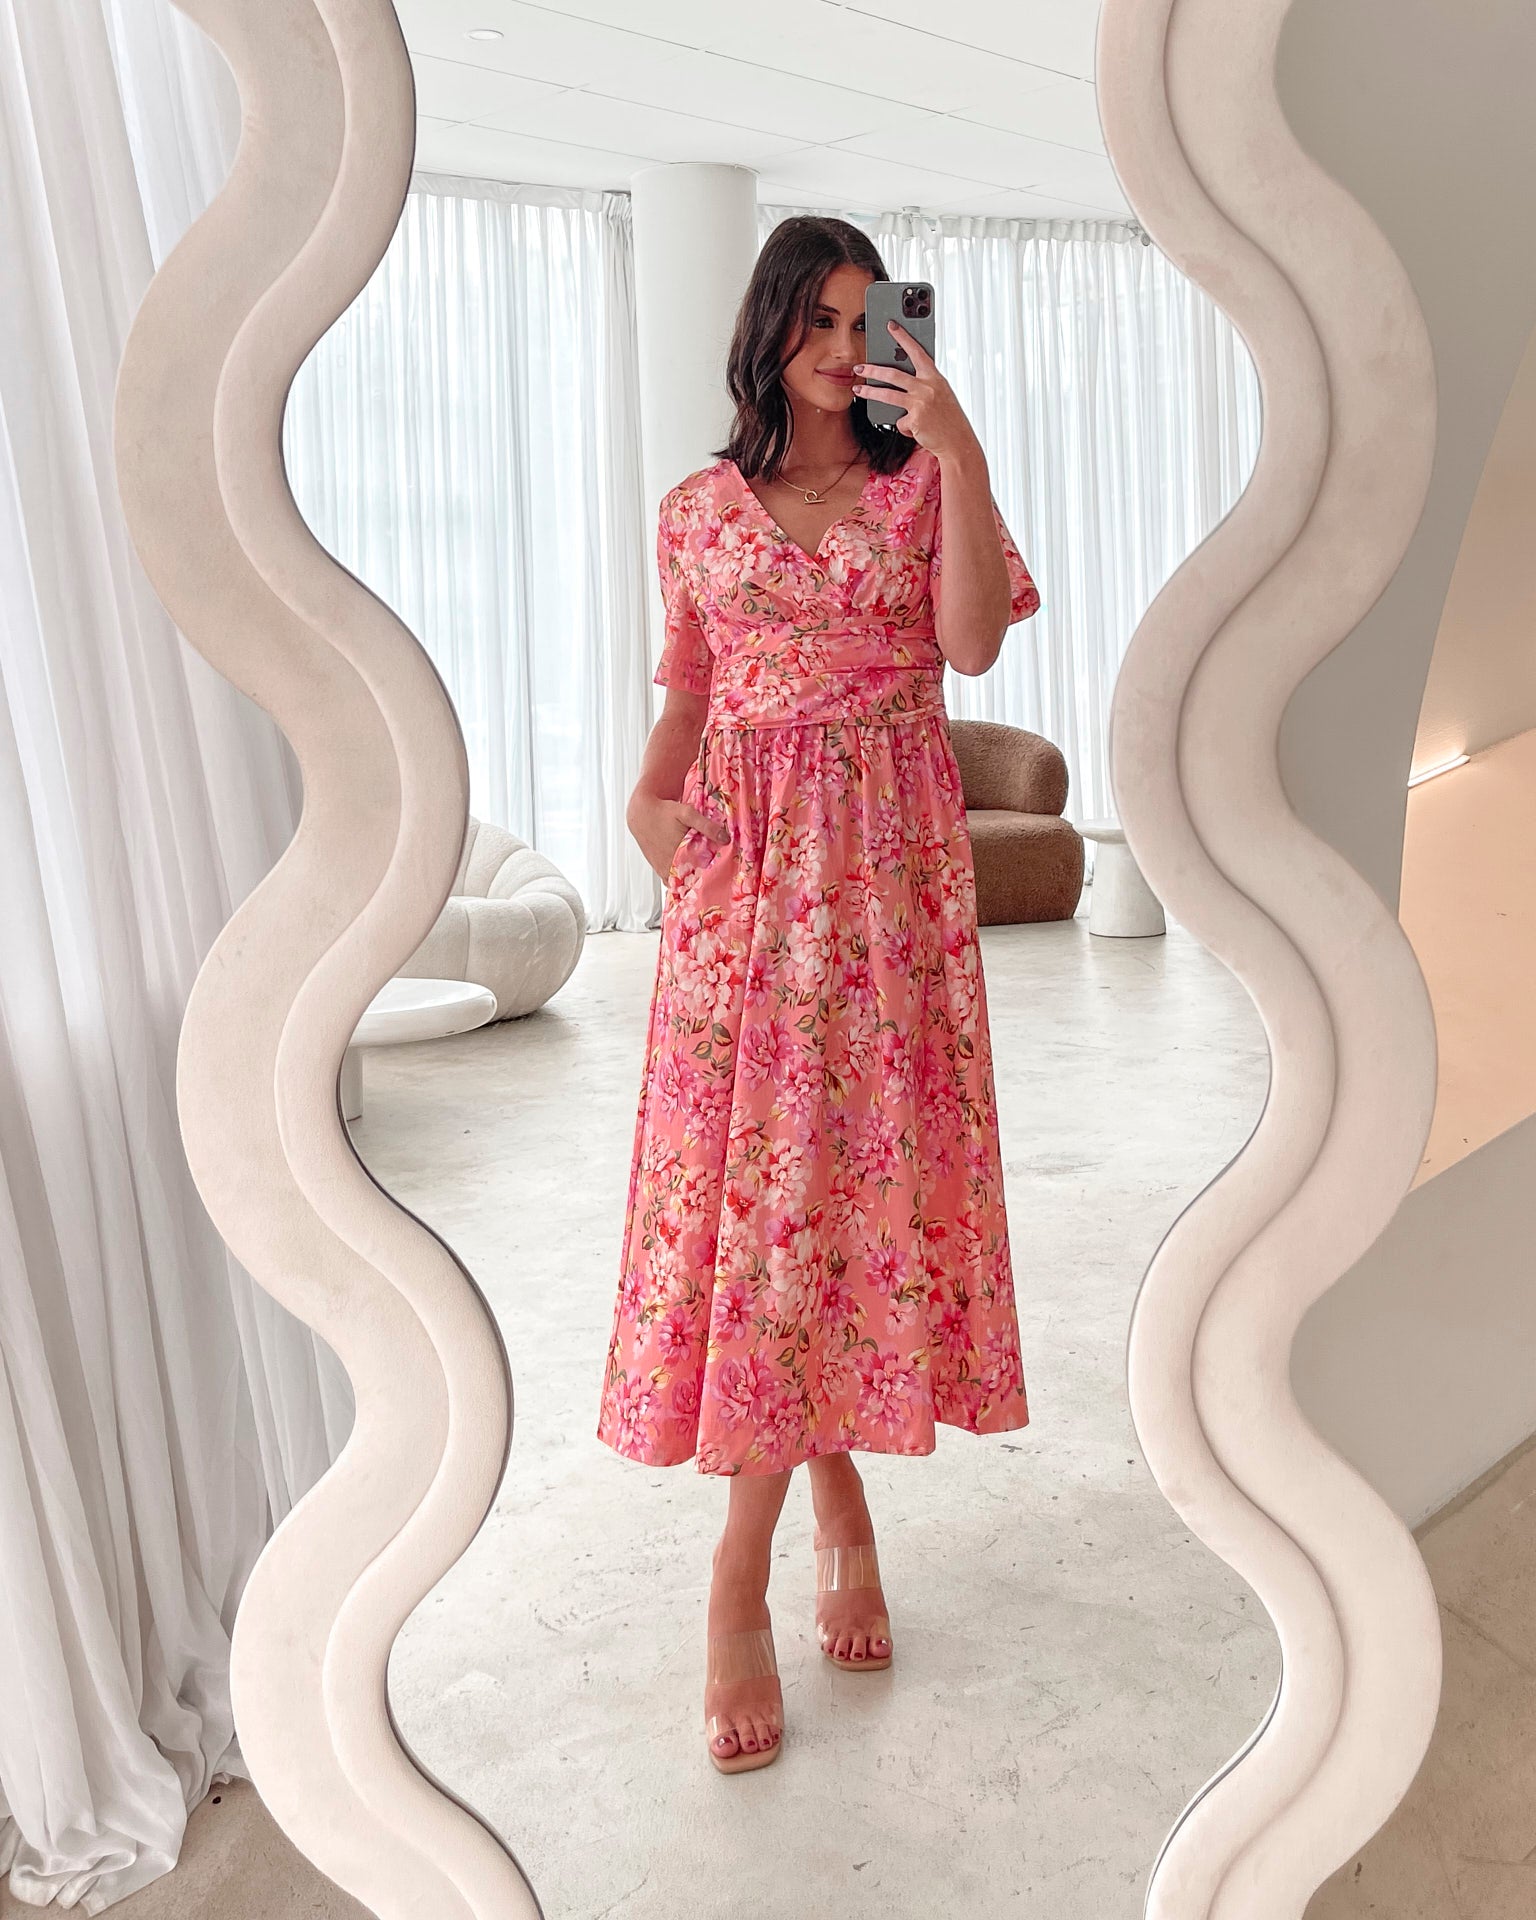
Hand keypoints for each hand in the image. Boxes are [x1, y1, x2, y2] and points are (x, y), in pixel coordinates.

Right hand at [628, 788, 730, 881]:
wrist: (641, 814)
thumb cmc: (664, 813)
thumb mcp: (687, 814)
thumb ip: (706, 826)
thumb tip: (725, 839)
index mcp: (679, 854)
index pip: (699, 876)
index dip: (710, 878)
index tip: (720, 879)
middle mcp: (669, 865)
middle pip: (690, 883)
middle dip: (702, 882)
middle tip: (714, 881)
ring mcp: (662, 869)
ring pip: (679, 884)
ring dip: (690, 883)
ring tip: (701, 880)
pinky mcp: (658, 869)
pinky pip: (670, 882)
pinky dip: (678, 882)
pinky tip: (687, 878)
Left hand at [853, 321, 981, 461]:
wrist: (958, 442)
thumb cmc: (949, 418)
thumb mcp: (940, 395)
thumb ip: (924, 385)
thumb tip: (900, 381)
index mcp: (935, 377)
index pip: (917, 352)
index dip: (903, 337)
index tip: (891, 325)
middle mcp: (927, 387)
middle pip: (893, 374)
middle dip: (873, 369)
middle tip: (859, 367)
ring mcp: (920, 403)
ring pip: (887, 395)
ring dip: (869, 392)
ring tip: (857, 390)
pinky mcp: (914, 420)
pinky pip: (899, 422)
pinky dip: (905, 427)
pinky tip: (917, 430)